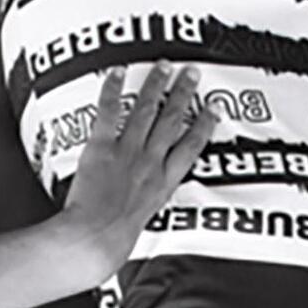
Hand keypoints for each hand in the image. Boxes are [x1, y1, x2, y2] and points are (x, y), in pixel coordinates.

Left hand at [58, 62, 220, 279]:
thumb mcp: (145, 221)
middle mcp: (150, 164)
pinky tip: (117, 73)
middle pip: (172, 121)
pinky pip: (110, 112)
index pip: (192, 147)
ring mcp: (127, 153)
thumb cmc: (114, 240)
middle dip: (184, 93)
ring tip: (164, 67)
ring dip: (157, 85)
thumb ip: (149, 199)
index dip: (205, 124)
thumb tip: (149, 195)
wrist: (94, 240)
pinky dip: (113, 89)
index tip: (214, 108)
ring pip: (147, 110)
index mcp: (163, 184)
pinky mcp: (103, 148)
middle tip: (192, 73)